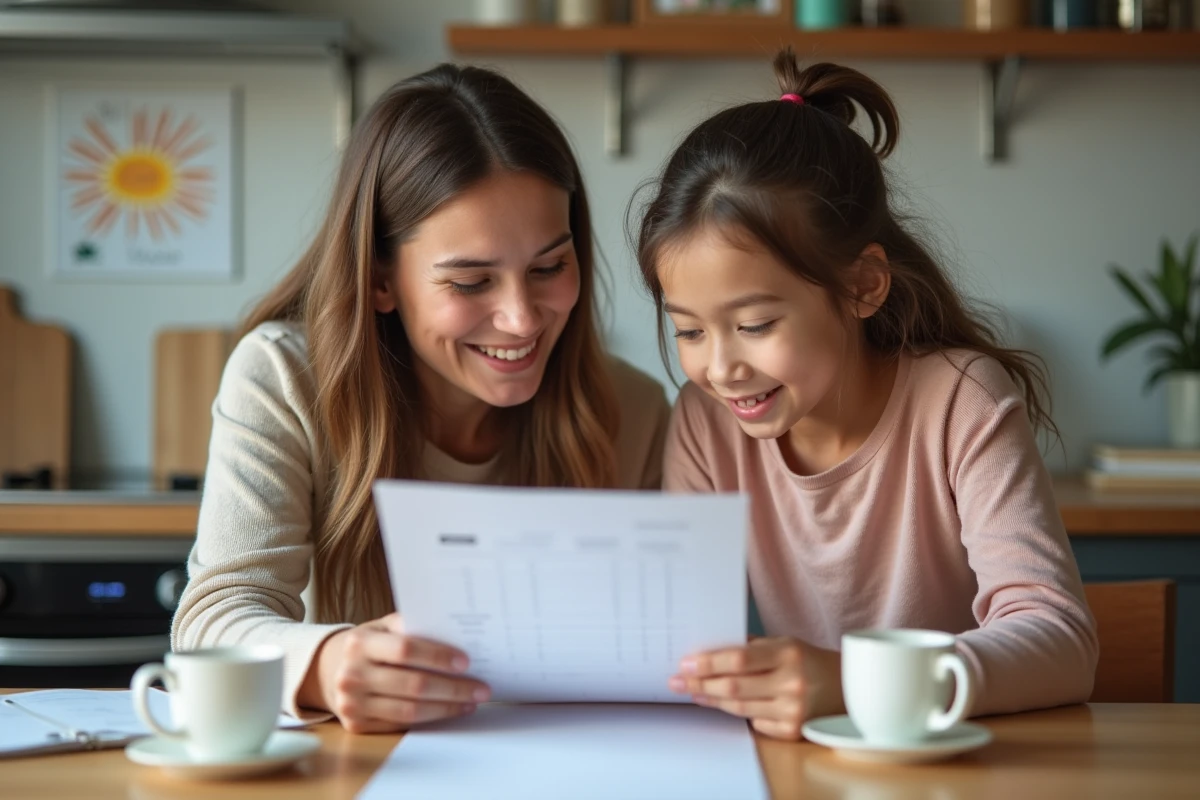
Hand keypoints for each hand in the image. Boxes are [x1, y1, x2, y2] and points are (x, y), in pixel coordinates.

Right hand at [300, 612, 489, 732]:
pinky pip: (401, 723)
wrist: (330, 670)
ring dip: (447, 707)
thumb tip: (454, 633)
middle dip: (453, 688)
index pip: (405, 650)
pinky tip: (449, 710)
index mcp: (360, 643)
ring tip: (471, 701)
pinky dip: (430, 718)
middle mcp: (352, 674)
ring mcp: (352, 703)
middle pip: (413, 685)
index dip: (438, 656)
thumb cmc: (369, 644)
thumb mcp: (382, 626)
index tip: (466, 662)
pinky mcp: (356, 725)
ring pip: (410, 710)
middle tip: (481, 688)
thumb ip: (411, 626)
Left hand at [667, 637, 842, 739]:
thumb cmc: (810, 661)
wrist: (849, 688)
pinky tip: (728, 705)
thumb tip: (710, 650)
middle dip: (700, 683)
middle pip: (734, 687)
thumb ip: (751, 648)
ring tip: (693, 692)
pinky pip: (755, 723)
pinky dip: (741, 713)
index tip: (685, 663)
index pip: (738, 660)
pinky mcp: (793, 731)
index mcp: (788, 654)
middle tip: (677, 681)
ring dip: (711, 699)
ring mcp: (793, 710)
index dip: (708, 663)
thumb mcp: (785, 643)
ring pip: (739, 708)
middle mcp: (791, 683)